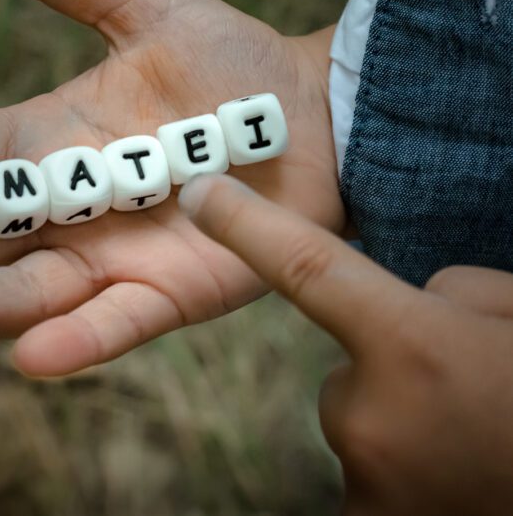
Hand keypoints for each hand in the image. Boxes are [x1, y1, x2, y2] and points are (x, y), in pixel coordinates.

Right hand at [0, 0, 342, 375]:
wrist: (318, 115)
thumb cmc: (235, 60)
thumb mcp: (145, 5)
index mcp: (58, 134)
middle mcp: (74, 203)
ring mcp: (118, 255)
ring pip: (33, 288)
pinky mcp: (172, 293)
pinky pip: (117, 324)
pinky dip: (78, 342)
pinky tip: (31, 356)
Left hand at [180, 174, 512, 515]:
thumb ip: (453, 298)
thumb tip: (416, 307)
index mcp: (413, 349)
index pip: (305, 266)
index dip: (246, 225)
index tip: (202, 193)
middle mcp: (369, 417)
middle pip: (349, 360)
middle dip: (390, 357)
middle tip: (468, 384)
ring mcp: (366, 484)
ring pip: (363, 413)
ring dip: (404, 411)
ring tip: (475, 429)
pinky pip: (376, 463)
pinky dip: (407, 458)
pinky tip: (458, 466)